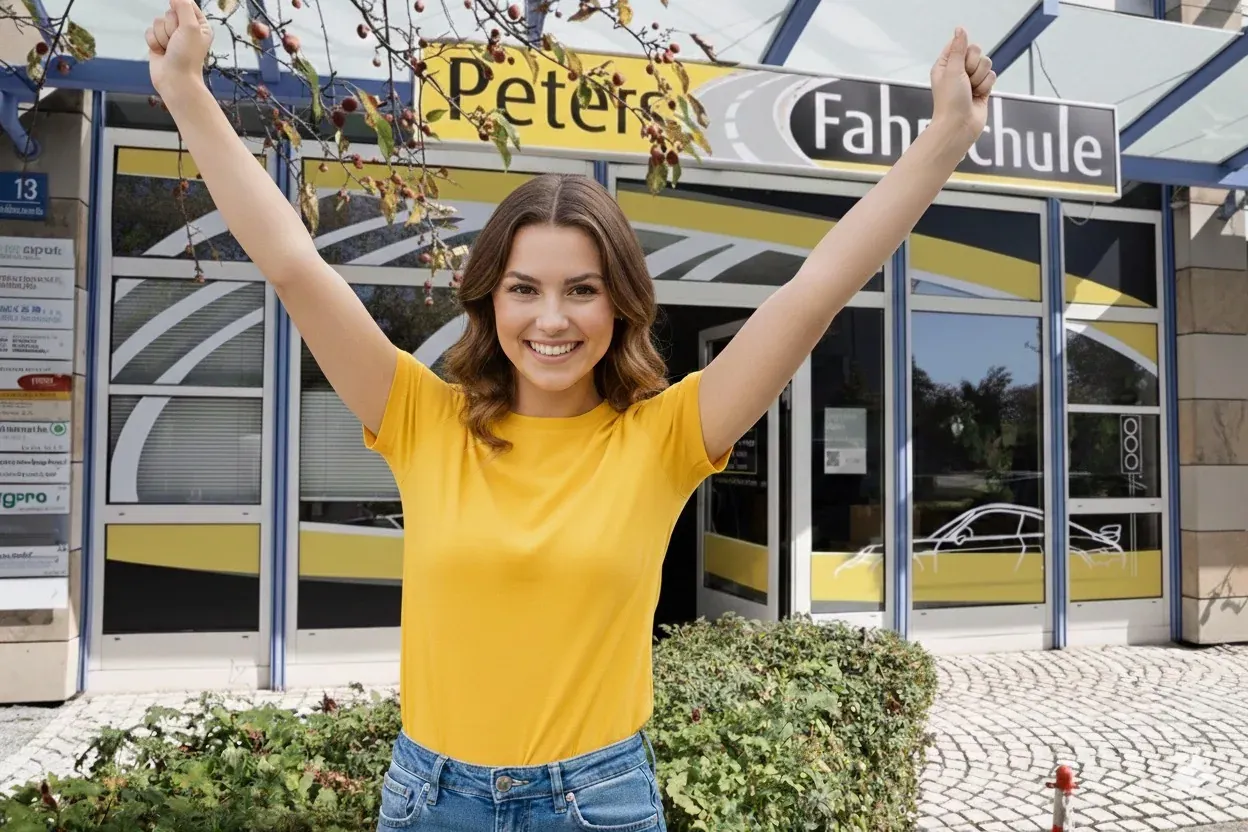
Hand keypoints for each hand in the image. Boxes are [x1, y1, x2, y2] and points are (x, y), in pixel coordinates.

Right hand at [146, 0, 212, 94]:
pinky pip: (149, 31)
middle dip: (170, 27)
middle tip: (177, 41)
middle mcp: (186, 30)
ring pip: (158, 22)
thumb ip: (183, 6)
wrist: (175, 79)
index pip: (187, 4)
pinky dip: (154, 41)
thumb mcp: (191, 26)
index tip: (180, 21)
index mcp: (200, 25)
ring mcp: (171, 37)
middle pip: (169, 13)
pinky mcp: (159, 43)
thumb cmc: (187, 55)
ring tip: (170, 49)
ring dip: (162, 36)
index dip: (181, 9)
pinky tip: (161, 52)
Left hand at [929, 27, 995, 148]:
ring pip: (986, 64)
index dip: (964, 52)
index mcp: (945, 64)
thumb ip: (958, 49)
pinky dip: (986, 85)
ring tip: (971, 90)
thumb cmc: (950, 100)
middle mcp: (958, 70)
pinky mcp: (982, 88)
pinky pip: (992, 76)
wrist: (959, 126)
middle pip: (976, 52)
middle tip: (965, 80)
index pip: (960, 44)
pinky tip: (978, 96)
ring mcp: (971, 79)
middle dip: (974, 66)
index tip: (960, 64)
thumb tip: (960, 29)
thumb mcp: (952, 70)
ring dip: (980, 77)